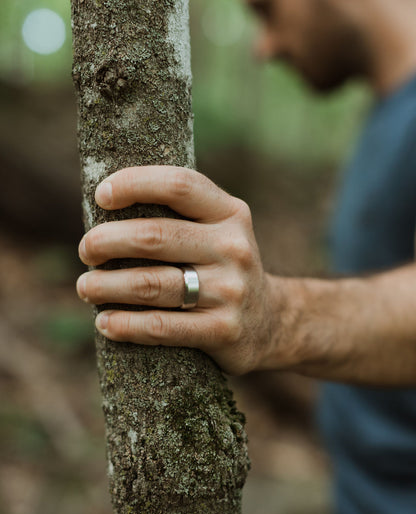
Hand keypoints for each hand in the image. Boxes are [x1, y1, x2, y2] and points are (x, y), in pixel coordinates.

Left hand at [76, 166, 274, 374]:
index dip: (134, 184)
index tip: (102, 196)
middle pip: (154, 236)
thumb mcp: (216, 231)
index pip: (179, 185)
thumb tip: (105, 208)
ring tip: (86, 287)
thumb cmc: (221, 267)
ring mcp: (231, 291)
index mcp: (229, 213)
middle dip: (106, 242)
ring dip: (105, 286)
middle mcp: (234, 247)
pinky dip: (125, 325)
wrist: (269, 321)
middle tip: (86, 251)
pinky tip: (106, 322)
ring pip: (151, 284)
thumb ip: (178, 215)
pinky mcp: (223, 330)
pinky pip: (162, 327)